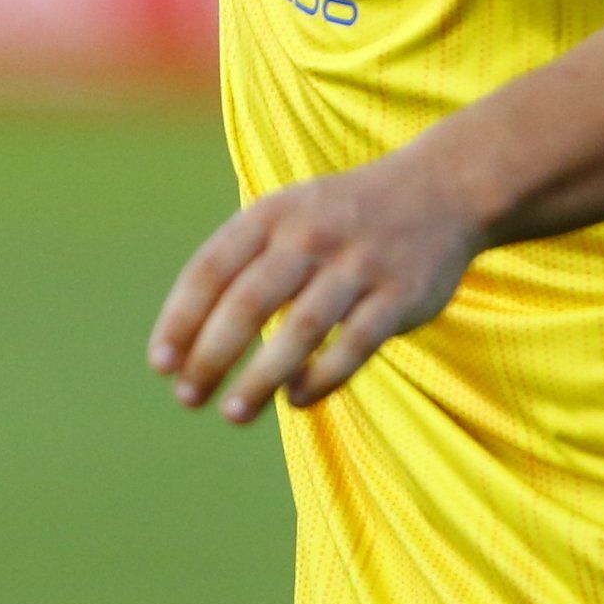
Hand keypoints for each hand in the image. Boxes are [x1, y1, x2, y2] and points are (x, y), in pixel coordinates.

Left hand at [148, 149, 488, 424]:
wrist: (443, 189)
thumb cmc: (342, 218)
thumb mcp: (287, 215)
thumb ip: (239, 264)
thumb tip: (183, 346)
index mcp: (273, 214)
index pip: (211, 269)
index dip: (181, 319)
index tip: (161, 365)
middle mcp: (312, 235)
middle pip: (248, 302)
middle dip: (211, 355)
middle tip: (187, 399)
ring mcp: (359, 265)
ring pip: (301, 330)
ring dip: (261, 378)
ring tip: (233, 414)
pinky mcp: (400, 295)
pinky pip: (354, 346)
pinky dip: (321, 379)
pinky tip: (295, 400)